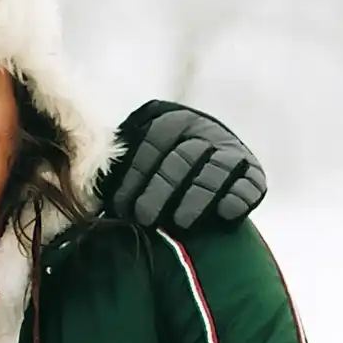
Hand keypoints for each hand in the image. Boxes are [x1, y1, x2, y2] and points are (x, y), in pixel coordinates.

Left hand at [107, 100, 266, 229]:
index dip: (135, 174)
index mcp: (173, 121)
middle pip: (183, 157)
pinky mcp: (254, 175)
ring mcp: (232, 151)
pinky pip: (249, 184)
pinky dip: (238, 197)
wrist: (199, 181)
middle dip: (161, 189)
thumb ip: (117, 165)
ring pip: (216, 169)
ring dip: (198, 195)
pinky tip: (224, 214)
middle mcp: (205, 130)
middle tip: (143, 218)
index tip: (118, 206)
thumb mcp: (135, 161)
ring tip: (180, 222)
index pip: (153, 141)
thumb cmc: (153, 177)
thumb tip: (88, 179)